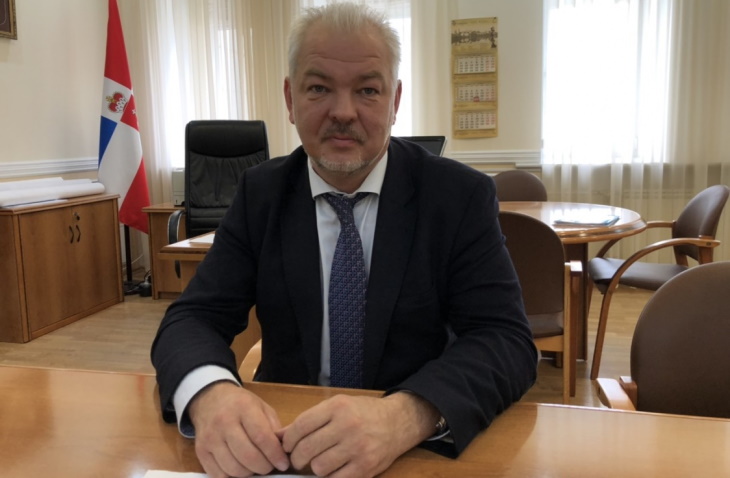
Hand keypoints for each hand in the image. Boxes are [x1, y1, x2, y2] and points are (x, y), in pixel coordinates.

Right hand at [188, 381, 289, 477]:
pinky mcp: (200, 451)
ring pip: (234, 469)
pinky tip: (240, 468)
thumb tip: (283, 452)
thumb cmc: (240, 404)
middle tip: (270, 466)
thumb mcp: (261, 406)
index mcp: (243, 407)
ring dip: (249, 473)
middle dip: (264, 467)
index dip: (275, 454)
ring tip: (255, 465)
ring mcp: (210, 438)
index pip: (261, 437)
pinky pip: (219, 475)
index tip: (283, 463)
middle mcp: (224, 422)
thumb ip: (273, 427)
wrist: (209, 399)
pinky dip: (233, 477)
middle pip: (248, 456)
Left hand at [279, 392, 438, 476]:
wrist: (398, 422)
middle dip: (297, 458)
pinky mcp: (365, 467)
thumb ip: (310, 420)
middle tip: (299, 459)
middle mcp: (347, 425)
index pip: (301, 426)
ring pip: (319, 467)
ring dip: (315, 468)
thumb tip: (279, 436)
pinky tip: (333, 470)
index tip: (288, 446)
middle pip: (307, 448)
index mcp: (338, 407)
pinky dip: (330, 477)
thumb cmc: (363, 413)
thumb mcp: (337, 406)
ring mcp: (357, 447)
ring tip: (320, 462)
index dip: (288, 440)